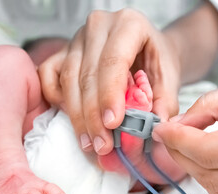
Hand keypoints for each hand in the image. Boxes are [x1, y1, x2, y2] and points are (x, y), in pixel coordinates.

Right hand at [38, 9, 180, 154]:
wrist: (147, 49)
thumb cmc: (157, 61)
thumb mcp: (169, 78)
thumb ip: (163, 102)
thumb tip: (152, 129)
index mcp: (129, 24)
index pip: (113, 61)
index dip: (110, 95)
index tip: (112, 124)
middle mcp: (99, 26)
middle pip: (88, 75)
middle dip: (93, 116)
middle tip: (102, 145)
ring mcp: (77, 38)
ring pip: (68, 79)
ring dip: (77, 116)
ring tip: (90, 143)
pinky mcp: (63, 51)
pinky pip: (49, 76)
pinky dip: (57, 99)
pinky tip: (72, 117)